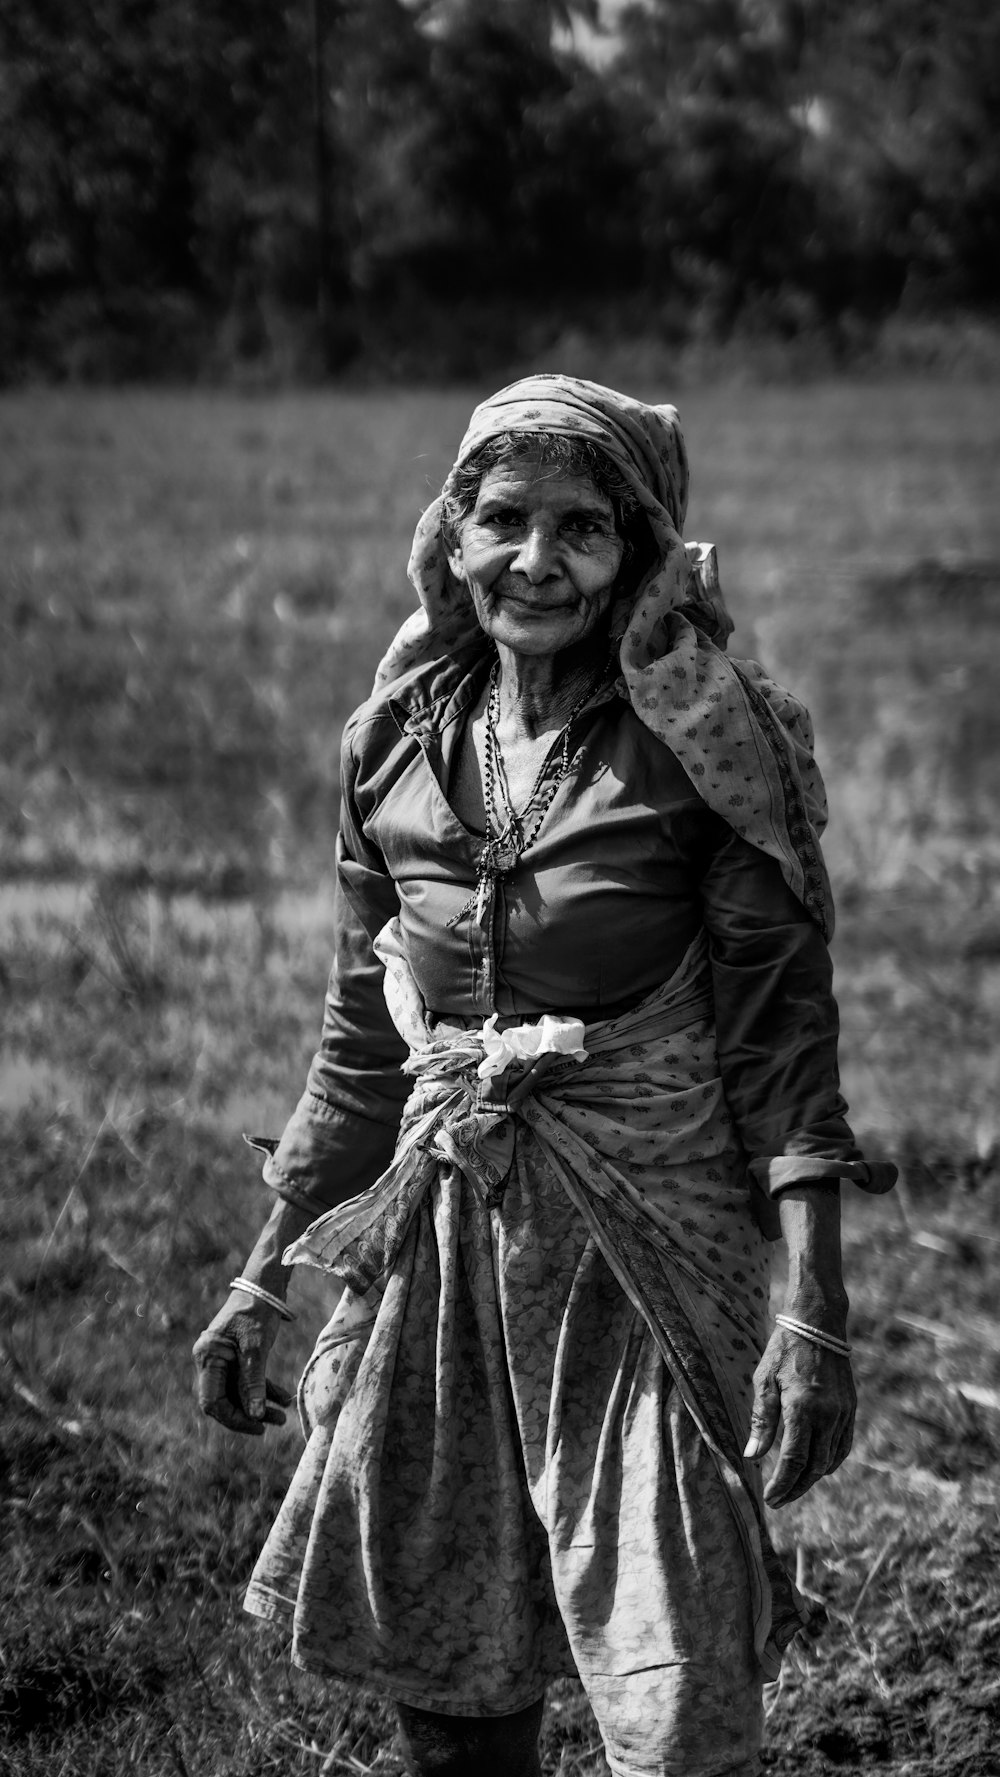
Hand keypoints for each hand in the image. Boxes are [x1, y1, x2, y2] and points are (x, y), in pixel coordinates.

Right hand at [192, 1291, 294, 1436]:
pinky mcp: (236, 1357)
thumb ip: (253, 1382)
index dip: (234, 1419)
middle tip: (275, 1422)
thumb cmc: (256, 1311)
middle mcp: (210, 1360)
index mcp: (207, 1357)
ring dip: (259, 1405)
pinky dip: (263, 1390)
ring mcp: (223, 1359)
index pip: (213, 1401)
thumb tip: (255, 1415)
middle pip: (225, 1399)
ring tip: (283, 1416)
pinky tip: (284, 1399)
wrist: (263, 1286)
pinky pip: (247, 1381)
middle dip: (250, 1414)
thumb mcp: (256, 1348)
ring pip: (238, 1393)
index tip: (257, 1427)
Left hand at [743, 1325, 855, 1506]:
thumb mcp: (764, 1381)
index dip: (782, 1484)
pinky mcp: (850, 1409)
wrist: (818, 1326)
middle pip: (814, 1467)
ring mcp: (843, 1413)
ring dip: (812, 1478)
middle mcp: (827, 1415)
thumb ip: (761, 1420)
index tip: (770, 1499)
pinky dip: (830, 1462)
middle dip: (796, 1488)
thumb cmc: (784, 1351)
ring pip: (831, 1460)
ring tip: (793, 1487)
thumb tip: (752, 1456)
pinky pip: (843, 1446)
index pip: (794, 1460)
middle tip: (779, 1501)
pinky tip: (816, 1467)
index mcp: (803, 1409)